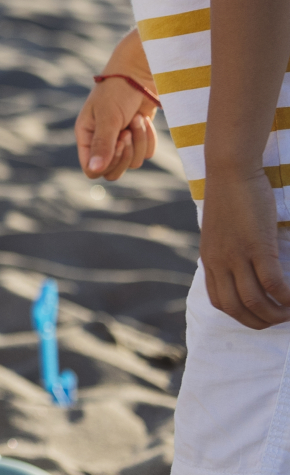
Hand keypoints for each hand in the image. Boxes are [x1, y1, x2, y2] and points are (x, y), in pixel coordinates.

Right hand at [75, 76, 157, 179]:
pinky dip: (149, 138)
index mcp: (87, 137)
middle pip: (113, 171)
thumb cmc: (117, 92)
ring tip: (136, 118)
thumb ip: (102, 145)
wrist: (139, 74)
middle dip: (125, 153)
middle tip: (127, 132)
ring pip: (132, 162)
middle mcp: (101, 142)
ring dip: (139, 140)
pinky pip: (146, 153)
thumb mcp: (108, 117)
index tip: (117, 141)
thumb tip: (94, 170)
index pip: (91, 169)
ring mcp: (121, 142)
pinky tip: (143, 119)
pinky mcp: (138, 138)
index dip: (106, 162)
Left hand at [201, 168, 289, 327]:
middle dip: (260, 321)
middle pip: (235, 308)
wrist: (230, 170)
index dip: (242, 315)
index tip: (261, 316)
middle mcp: (218, 261)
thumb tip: (245, 266)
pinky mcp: (256, 246)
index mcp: (209, 258)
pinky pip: (273, 283)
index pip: (220, 301)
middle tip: (281, 319)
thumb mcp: (221, 230)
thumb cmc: (230, 196)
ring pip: (255, 300)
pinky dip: (288, 297)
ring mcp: (236, 254)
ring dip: (276, 314)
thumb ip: (228, 250)